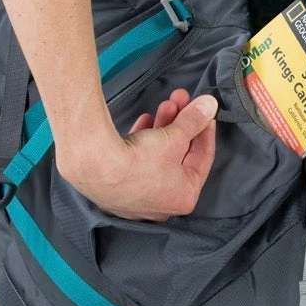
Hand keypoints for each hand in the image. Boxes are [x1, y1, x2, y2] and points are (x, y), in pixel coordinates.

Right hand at [61, 87, 219, 221]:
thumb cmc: (140, 161)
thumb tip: (210, 106)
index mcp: (184, 197)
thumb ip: (195, 120)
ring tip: (165, 104)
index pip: (203, 158)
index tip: (206, 112)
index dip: (205, 130)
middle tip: (181, 101)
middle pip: (179, 155)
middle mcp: (162, 204)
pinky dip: (144, 140)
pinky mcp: (117, 188)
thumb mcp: (175, 136)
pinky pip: (138, 162)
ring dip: (164, 128)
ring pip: (159, 157)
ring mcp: (137, 198)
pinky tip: (144, 121)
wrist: (94, 166)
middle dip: (181, 124)